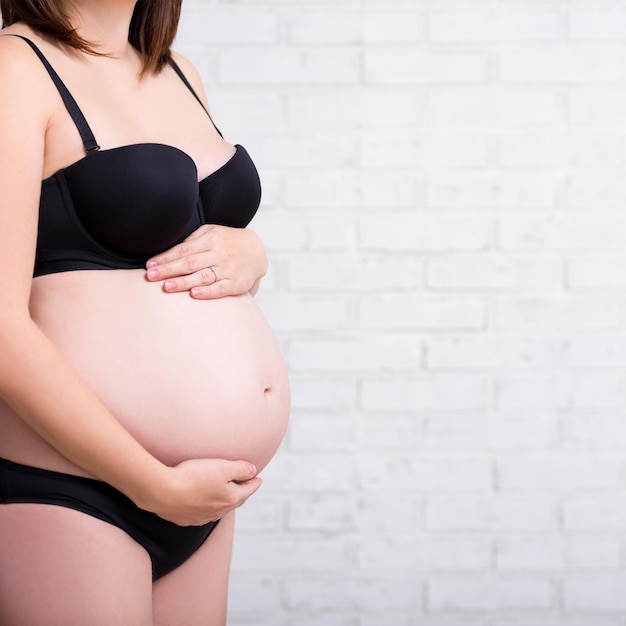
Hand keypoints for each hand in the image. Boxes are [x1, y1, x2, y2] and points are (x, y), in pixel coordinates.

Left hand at [145, 225, 267, 298]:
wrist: (257, 251)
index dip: (166, 258)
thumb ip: (194, 239)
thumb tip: (173, 251)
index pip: (184, 250)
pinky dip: (208, 292)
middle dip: (169, 270)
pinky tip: (194, 294)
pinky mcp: (237, 283)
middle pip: (190, 263)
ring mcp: (229, 269)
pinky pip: (220, 288)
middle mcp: (220, 254)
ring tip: (167, 286)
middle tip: (151, 276)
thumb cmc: (229, 242)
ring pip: (203, 276)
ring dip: (184, 282)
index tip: (150, 265)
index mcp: (211, 239)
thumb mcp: (213, 231)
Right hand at [145, 458, 261, 525]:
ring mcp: (200, 518)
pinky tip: (202, 503)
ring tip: (226, 494)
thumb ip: (240, 469)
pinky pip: (201, 513)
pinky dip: (206, 506)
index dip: (254, 482)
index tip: (258, 478)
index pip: (248, 490)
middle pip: (235, 501)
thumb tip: (253, 471)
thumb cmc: (193, 477)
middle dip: (242, 492)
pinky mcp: (185, 519)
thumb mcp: (222, 467)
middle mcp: (217, 512)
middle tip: (246, 486)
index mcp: (230, 499)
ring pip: (218, 509)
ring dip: (224, 501)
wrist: (162, 492)